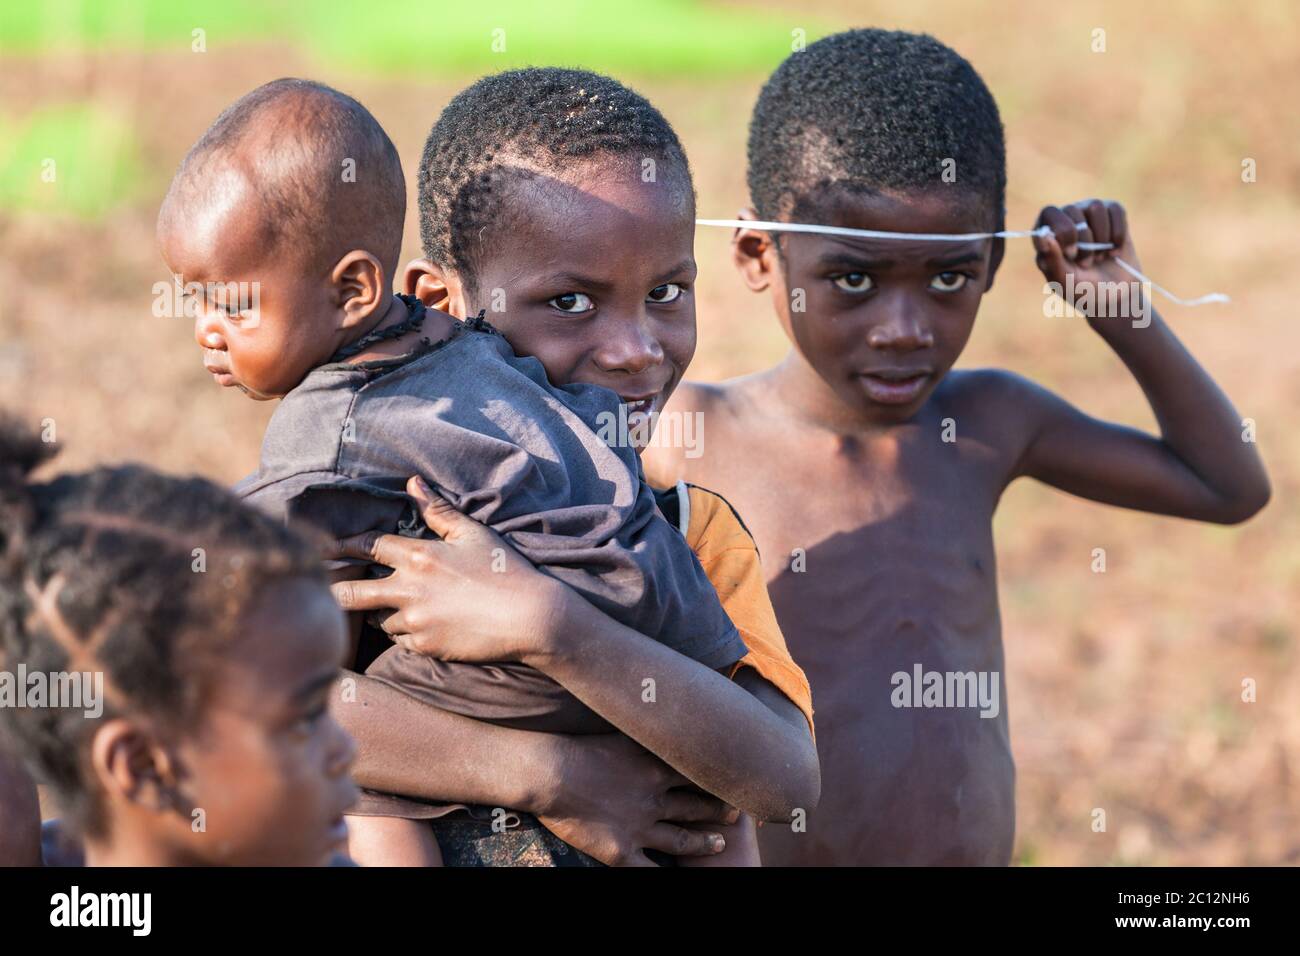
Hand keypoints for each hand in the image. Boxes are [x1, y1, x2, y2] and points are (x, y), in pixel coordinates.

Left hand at [327, 476, 568, 663]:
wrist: (530, 617)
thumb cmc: (505, 569)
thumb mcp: (473, 533)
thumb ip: (437, 510)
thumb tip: (412, 482)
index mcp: (418, 556)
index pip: (367, 546)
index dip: (344, 545)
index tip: (326, 546)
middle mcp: (409, 589)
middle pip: (351, 593)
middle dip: (332, 590)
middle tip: (319, 590)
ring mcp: (415, 621)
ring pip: (379, 619)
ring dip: (381, 612)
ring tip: (392, 607)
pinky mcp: (426, 646)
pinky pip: (402, 641)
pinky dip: (405, 632)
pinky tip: (420, 625)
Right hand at [534, 733, 737, 866]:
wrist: (551, 772)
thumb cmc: (580, 746)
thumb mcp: (620, 730)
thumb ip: (643, 730)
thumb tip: (661, 707)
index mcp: (656, 767)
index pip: (698, 773)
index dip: (719, 777)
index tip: (736, 777)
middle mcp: (655, 799)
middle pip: (696, 806)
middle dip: (718, 810)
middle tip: (737, 813)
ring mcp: (640, 828)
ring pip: (682, 840)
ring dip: (703, 844)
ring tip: (719, 844)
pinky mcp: (621, 852)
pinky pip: (650, 871)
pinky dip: (666, 877)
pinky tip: (677, 878)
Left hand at [1033, 199, 1144, 322]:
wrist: (1115, 296)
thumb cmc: (1083, 291)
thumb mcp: (1065, 282)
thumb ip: (1052, 260)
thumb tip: (1044, 237)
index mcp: (1047, 235)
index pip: (1049, 213)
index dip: (1062, 231)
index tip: (1071, 254)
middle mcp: (1066, 220)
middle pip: (1072, 210)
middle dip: (1084, 240)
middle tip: (1085, 263)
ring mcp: (1088, 214)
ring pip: (1095, 207)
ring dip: (1101, 238)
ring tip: (1099, 257)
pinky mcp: (1112, 214)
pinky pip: (1116, 210)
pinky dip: (1118, 234)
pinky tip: (1114, 251)